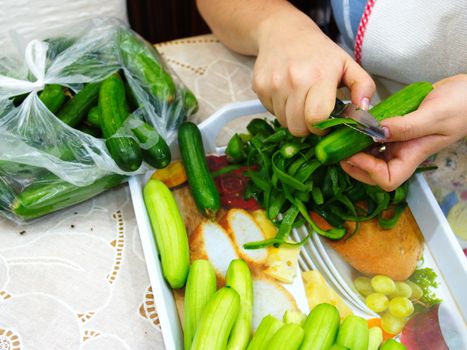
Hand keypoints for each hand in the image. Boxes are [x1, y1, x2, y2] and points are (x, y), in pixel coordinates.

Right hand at [252, 10, 374, 135]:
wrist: (283, 32)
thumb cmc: (319, 52)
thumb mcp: (347, 63)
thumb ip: (363, 86)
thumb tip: (364, 110)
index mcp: (319, 76)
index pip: (316, 119)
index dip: (322, 128)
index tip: (325, 123)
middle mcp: (294, 80)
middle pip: (298, 128)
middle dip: (308, 127)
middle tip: (313, 114)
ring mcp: (274, 84)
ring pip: (284, 123)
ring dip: (294, 118)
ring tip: (300, 101)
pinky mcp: (259, 87)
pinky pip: (271, 113)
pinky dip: (280, 109)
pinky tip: (287, 94)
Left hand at [340, 74, 466, 190]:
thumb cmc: (461, 104)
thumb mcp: (434, 115)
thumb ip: (406, 126)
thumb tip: (377, 132)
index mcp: (413, 156)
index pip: (387, 179)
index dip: (367, 171)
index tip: (354, 154)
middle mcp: (402, 153)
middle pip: (372, 173)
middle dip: (353, 165)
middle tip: (338, 148)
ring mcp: (397, 142)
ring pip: (369, 155)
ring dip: (353, 150)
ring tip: (341, 135)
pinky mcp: (394, 130)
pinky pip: (372, 138)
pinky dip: (360, 135)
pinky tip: (354, 124)